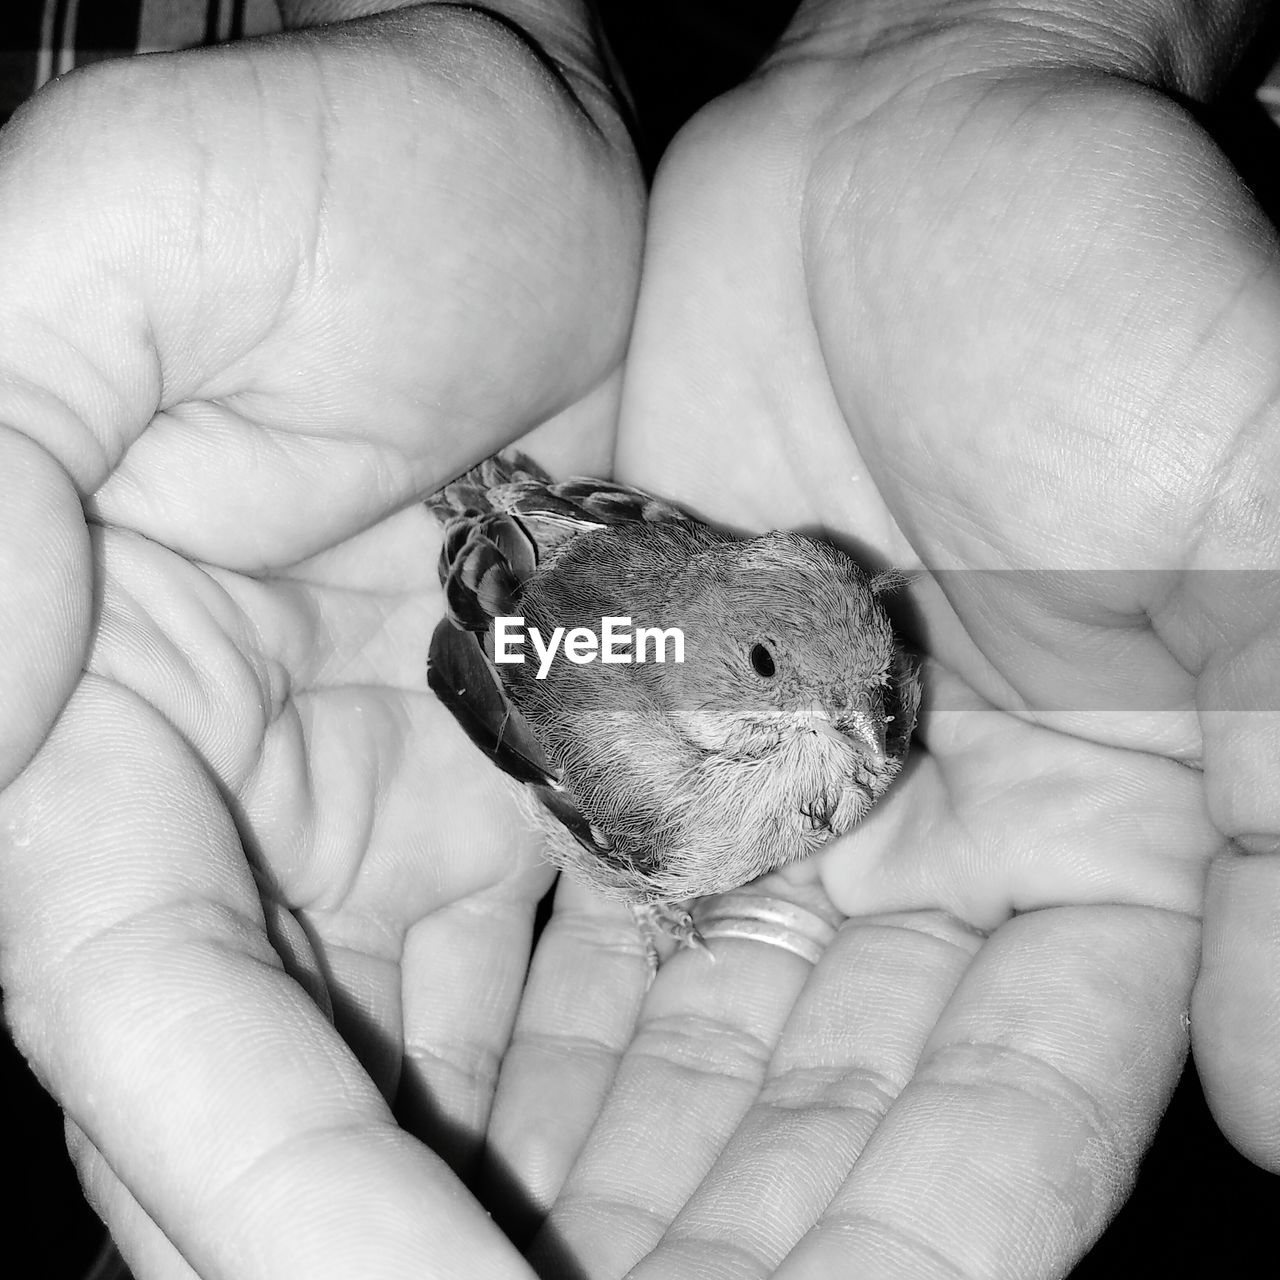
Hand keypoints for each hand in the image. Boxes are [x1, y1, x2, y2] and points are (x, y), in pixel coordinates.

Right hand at [0, 3, 641, 1275]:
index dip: (287, 1205)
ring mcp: (387, 824)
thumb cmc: (334, 167)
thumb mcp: (128, 248)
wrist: (516, 154)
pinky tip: (724, 1196)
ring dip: (541, 1232)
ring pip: (432, 1096)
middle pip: (288, 1118)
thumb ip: (7, 455)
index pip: (161, 1034)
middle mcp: (233, 817)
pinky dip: (616, 1112)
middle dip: (411, 1269)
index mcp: (102, 730)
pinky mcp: (524, 801)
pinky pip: (559, 1002)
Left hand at [483, 1, 1277, 1274]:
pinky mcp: (662, 726)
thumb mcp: (1248, 529)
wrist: (909, 154)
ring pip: (695, 1042)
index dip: (916, 1243)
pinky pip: (595, 910)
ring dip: (606, 1167)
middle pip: (829, 1115)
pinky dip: (542, 1020)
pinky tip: (452, 1120)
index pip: (1012, 1114)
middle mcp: (939, 857)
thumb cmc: (1107, 294)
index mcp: (1110, 848)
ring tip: (488, 1268)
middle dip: (723, 1244)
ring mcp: (790, 799)